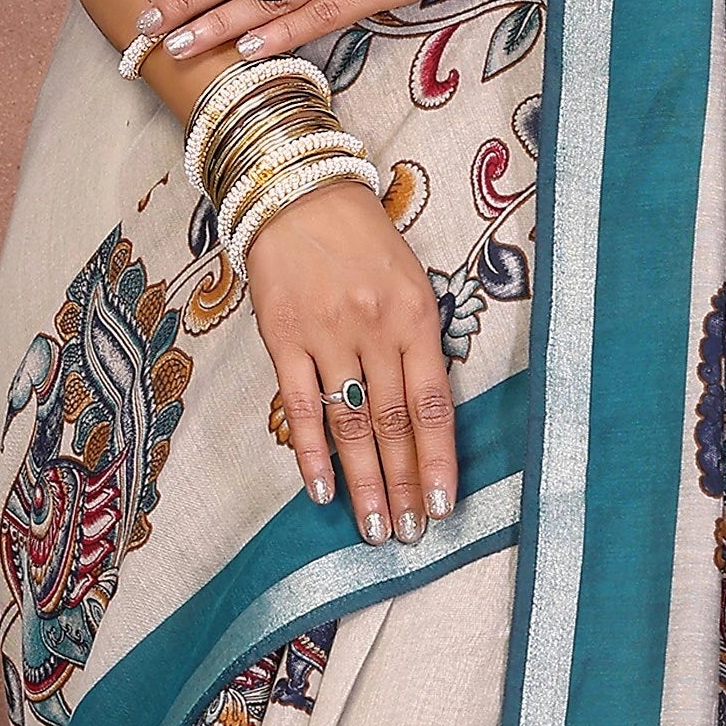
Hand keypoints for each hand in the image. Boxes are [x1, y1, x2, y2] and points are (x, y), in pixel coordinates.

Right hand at [244, 179, 456, 543]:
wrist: (298, 192)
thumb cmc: (363, 242)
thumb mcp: (410, 282)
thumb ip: (418, 345)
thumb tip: (424, 419)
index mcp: (416, 317)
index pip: (434, 405)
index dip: (439, 461)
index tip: (443, 507)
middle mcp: (375, 329)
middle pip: (393, 424)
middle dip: (403, 485)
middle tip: (408, 534)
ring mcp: (326, 335)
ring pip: (350, 424)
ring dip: (363, 482)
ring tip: (374, 526)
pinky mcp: (282, 337)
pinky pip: (301, 407)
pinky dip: (311, 454)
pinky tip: (322, 491)